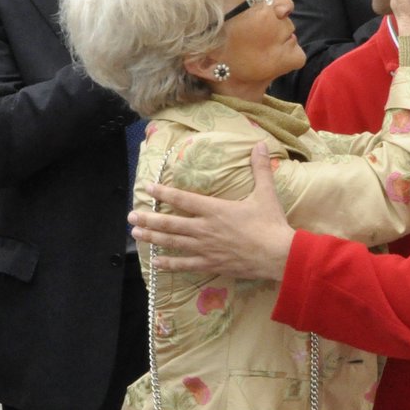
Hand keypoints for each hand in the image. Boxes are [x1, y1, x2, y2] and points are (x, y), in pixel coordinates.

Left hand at [130, 143, 294, 279]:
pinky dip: (170, 264)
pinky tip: (156, 263)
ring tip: (136, 233)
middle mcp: (205, 228)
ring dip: (153, 238)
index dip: (164, 192)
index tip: (148, 187)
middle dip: (149, 218)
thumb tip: (260, 144)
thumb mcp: (266, 194)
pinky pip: (186, 264)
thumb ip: (260, 169)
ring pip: (173, 242)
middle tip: (131, 215)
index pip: (183, 199)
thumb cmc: (271, 224)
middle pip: (171, 223)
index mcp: (215, 210)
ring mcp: (206, 248)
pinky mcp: (212, 263)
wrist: (279, 255)